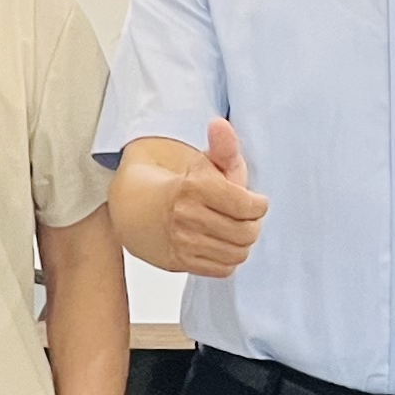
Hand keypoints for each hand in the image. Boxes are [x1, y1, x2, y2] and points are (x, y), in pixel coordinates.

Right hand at [163, 117, 267, 275]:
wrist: (136, 207)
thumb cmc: (180, 184)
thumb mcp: (204, 162)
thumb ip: (223, 147)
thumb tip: (220, 125)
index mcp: (195, 187)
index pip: (248, 207)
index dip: (258, 204)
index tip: (254, 201)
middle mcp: (187, 217)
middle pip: (247, 233)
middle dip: (252, 224)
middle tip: (244, 216)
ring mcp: (182, 242)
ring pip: (237, 253)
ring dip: (241, 242)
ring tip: (233, 230)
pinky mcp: (179, 262)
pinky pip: (222, 269)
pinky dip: (227, 259)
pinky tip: (220, 244)